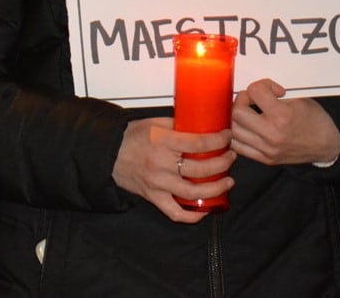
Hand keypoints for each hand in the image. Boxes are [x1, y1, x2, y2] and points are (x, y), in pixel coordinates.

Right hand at [111, 117, 234, 223]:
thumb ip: (177, 125)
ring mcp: (158, 184)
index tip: (227, 136)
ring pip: (195, 193)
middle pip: (202, 169)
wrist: (108, 154)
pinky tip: (207, 208)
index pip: (199, 143)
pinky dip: (194, 215)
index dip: (219, 140)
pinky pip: (177, 213)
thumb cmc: (131, 136)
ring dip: (217, 188)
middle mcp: (161, 165)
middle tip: (230, 157)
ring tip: (228, 181)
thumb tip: (202, 125)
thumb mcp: (154, 123)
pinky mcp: (154, 198)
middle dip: (223, 163)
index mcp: (162, 142)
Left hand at [230, 79, 339, 166]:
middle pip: (238, 112)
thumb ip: (276, 93)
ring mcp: (267, 149)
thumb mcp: (300, 99)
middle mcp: (272, 134)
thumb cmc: (315, 121)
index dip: (262, 85)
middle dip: (243, 100)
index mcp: (282, 116)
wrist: (327, 146)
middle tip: (253, 99)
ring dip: (238, 118)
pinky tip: (247, 128)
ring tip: (249, 113)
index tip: (271, 90)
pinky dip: (238, 135)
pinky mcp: (265, 159)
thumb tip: (255, 88)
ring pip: (234, 130)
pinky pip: (238, 146)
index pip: (255, 92)